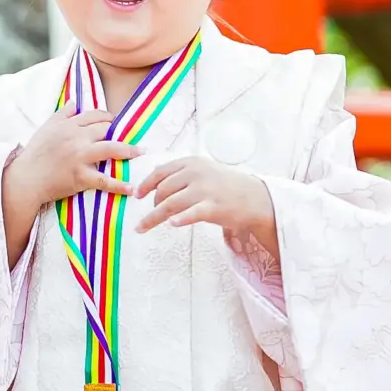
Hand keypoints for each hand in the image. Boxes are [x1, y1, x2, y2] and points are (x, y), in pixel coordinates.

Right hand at [1, 111, 138, 265]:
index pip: (94, 116)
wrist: (26, 179)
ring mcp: (79, 157)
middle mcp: (76, 137)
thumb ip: (62, 114)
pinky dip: (120, 185)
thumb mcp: (46, 128)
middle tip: (130, 137)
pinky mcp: (81, 176)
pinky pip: (105, 180)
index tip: (114, 123)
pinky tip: (132, 188)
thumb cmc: (35, 153)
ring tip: (141, 153)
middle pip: (105, 129)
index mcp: (68, 125)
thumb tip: (74, 101)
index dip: (107, 118)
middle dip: (119, 132)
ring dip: (129, 150)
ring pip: (111, 149)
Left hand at [134, 156, 276, 252]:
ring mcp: (204, 190)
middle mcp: (196, 173)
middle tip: (151, 214)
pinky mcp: (213, 207)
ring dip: (152, 217)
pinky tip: (171, 224)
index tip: (136, 195)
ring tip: (142, 227)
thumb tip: (155, 174)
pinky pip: (190, 214)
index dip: (145, 184)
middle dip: (152, 204)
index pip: (160, 172)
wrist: (254, 197)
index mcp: (191, 162)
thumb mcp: (203, 170)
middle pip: (162, 190)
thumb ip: (181, 172)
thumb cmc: (225, 185)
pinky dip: (179, 219)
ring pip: (170, 204)